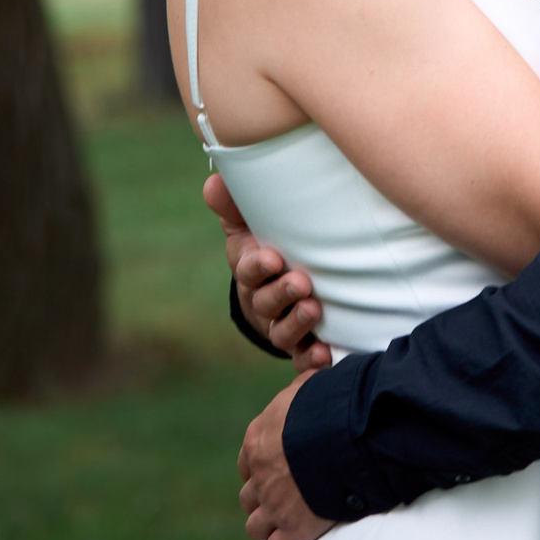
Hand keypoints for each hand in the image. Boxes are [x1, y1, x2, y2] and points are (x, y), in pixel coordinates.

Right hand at [206, 174, 329, 370]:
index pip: (247, 270)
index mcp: (250, 270)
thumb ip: (234, 204)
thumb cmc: (266, 244)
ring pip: (282, 333)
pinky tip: (324, 354)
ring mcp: (280, 325)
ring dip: (296, 323)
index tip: (273, 258)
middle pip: (265, 303)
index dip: (257, 267)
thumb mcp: (249, 223)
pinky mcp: (300, 345)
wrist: (279, 282)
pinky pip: (302, 357)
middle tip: (301, 282)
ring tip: (313, 309)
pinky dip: (310, 358)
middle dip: (281, 294)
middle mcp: (262, 301)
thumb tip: (215, 180)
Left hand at [240, 372, 338, 539]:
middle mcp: (260, 474)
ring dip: (268, 526)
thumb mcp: (310, 386)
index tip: (274, 470)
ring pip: (255, 526)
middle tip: (282, 498)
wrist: (348, 435)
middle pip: (248, 496)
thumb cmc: (333, 403)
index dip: (260, 468)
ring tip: (283, 525)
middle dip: (263, 498)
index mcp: (258, 439)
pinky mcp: (293, 528)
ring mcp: (275, 504)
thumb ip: (303, 389)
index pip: (246, 462)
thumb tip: (311, 373)